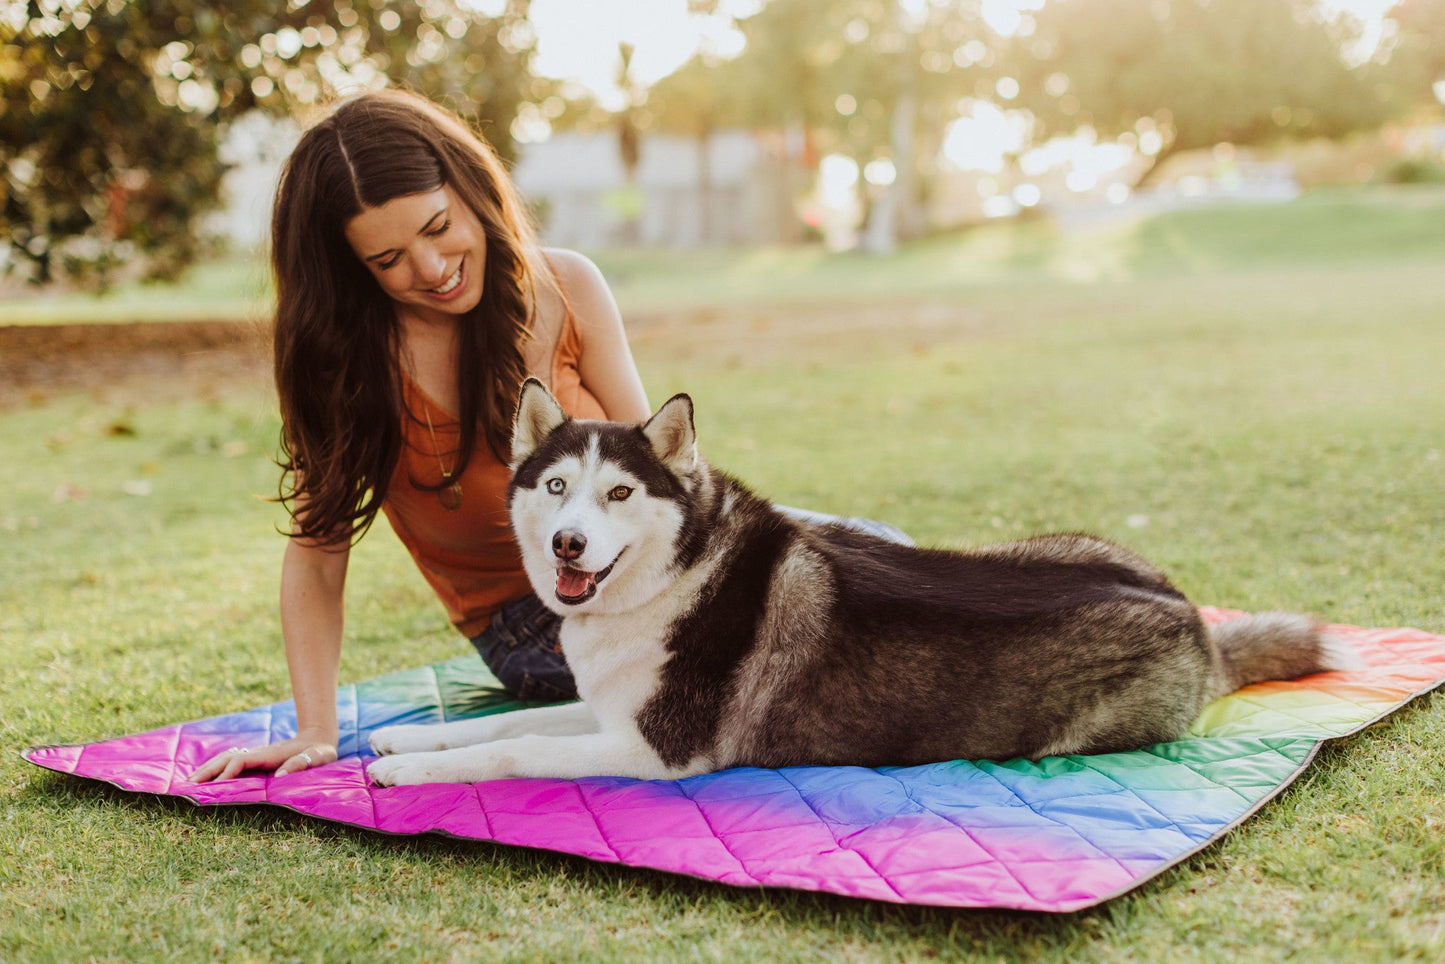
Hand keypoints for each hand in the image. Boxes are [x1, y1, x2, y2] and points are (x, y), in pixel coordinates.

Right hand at [187, 736, 337, 781]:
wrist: (320, 739)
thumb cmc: (320, 752)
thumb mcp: (318, 757)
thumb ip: (302, 763)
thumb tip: (281, 775)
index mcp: (269, 755)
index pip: (241, 761)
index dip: (227, 772)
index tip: (214, 786)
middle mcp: (258, 753)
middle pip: (226, 758)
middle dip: (208, 770)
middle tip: (189, 785)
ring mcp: (256, 755)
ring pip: (226, 759)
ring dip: (208, 768)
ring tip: (190, 781)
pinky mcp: (256, 759)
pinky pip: (231, 762)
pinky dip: (217, 767)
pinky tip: (207, 776)